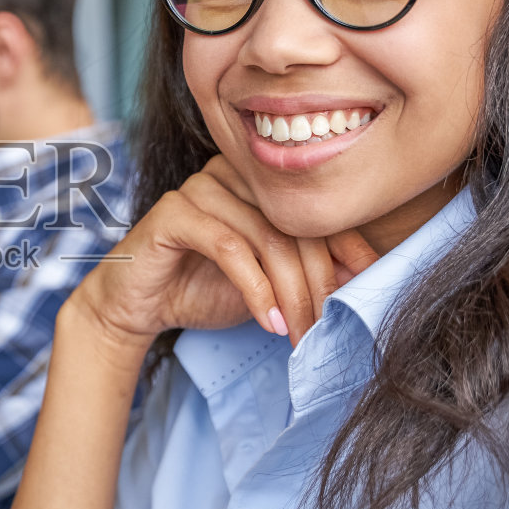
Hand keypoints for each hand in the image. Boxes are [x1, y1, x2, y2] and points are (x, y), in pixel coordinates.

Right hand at [69, 156, 378, 351]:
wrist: (137, 305)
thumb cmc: (203, 288)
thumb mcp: (269, 283)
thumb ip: (307, 271)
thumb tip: (365, 274)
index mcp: (260, 181)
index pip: (316, 210)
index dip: (349, 249)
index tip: (372, 288)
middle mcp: (233, 173)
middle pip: (296, 226)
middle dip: (319, 284)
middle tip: (330, 329)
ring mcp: (201, 188)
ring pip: (267, 238)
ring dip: (292, 295)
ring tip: (302, 334)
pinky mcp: (174, 212)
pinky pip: (229, 248)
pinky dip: (257, 290)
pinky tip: (271, 322)